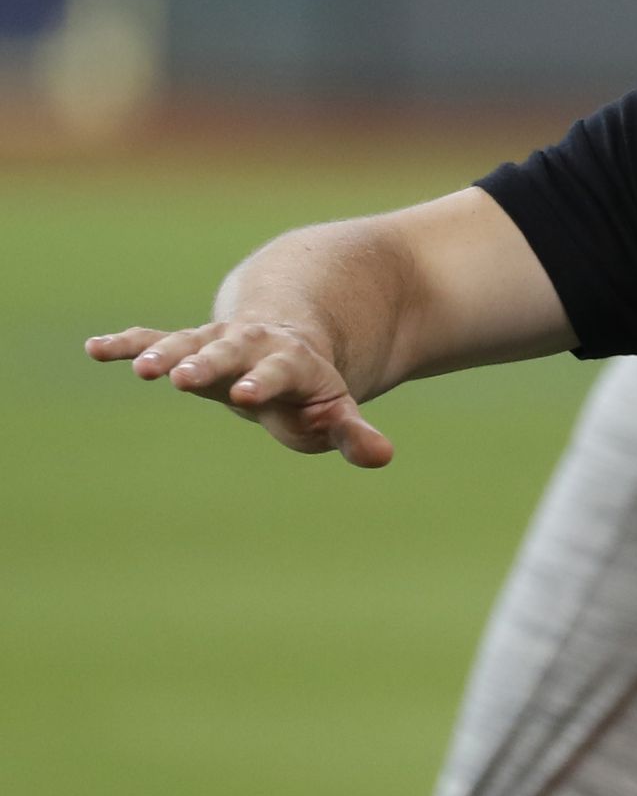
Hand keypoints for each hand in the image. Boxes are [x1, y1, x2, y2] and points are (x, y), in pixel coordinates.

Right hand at [85, 320, 394, 467]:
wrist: (286, 342)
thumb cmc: (309, 392)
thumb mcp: (336, 412)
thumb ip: (353, 433)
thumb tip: (382, 455)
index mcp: (290, 363)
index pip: (278, 374)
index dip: (264, 384)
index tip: (246, 395)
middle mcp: (250, 346)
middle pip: (227, 352)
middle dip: (206, 364)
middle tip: (182, 378)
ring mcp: (215, 342)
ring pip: (187, 342)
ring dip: (162, 354)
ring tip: (140, 369)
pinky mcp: (186, 344)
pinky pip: (153, 340)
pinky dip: (127, 344)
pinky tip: (94, 349)